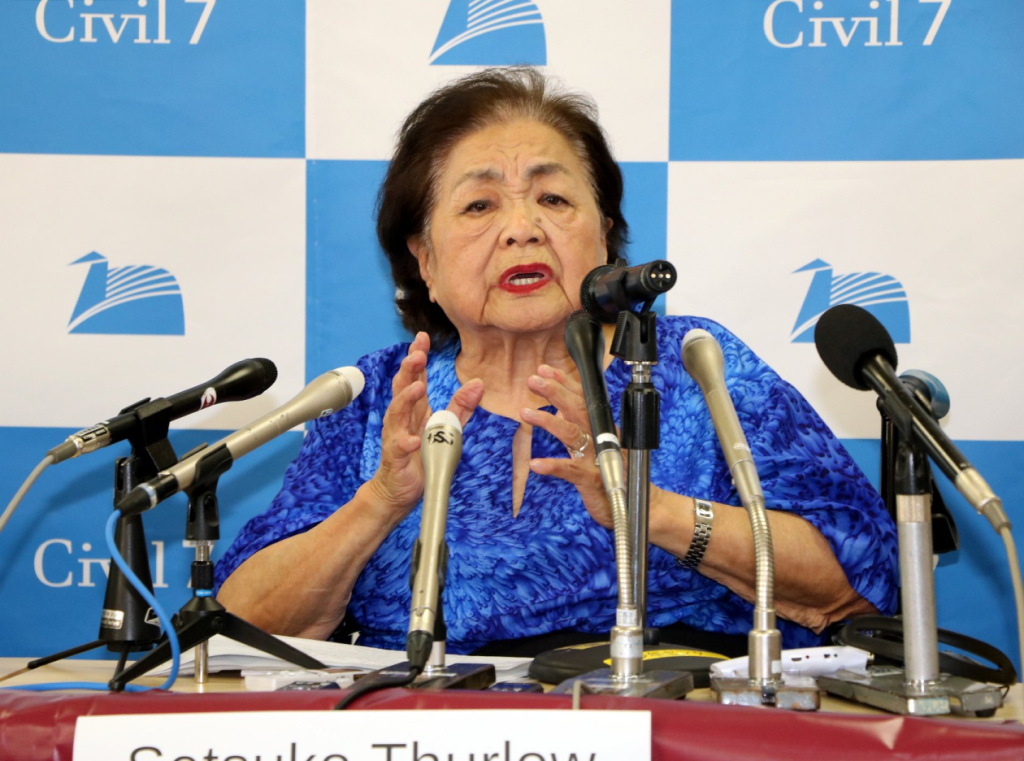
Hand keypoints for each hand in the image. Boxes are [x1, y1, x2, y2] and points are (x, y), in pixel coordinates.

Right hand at [368, 332, 483, 520]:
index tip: (422, 337)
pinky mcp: (395, 457)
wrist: (399, 489)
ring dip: (406, 399)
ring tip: (418, 388)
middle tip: (416, 355)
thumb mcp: (446, 428)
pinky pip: (399, 447)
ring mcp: (396, 435)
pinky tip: (415, 440)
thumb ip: (461, 406)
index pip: (416, 377)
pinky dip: (406, 443)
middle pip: (402, 388)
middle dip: (408, 370)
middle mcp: (402, 417)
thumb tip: (479, 382)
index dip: (418, 357)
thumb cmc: (421, 455)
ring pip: (397, 413)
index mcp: (416, 408)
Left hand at [523, 364, 615, 529]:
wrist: (639, 505)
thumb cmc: (616, 474)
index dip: (564, 383)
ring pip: (572, 433)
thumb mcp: (597, 446)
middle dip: (555, 392)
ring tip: (526, 413)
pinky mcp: (592, 480)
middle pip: (577, 409)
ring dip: (548, 421)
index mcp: (600, 428)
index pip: (582, 398)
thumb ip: (579, 427)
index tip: (544, 369)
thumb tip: (559, 410)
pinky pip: (570, 470)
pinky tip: (536, 464)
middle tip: (533, 380)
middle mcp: (600, 438)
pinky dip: (553, 466)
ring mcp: (597, 458)